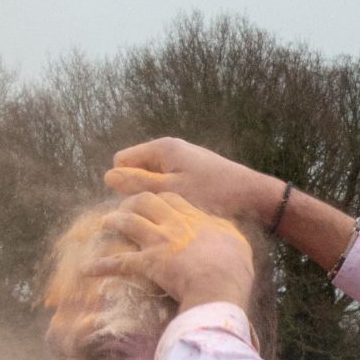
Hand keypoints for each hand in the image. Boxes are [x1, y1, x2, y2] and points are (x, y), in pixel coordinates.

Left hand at [94, 193, 255, 311]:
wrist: (220, 283)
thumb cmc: (234, 266)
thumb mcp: (237, 241)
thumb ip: (226, 231)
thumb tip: (223, 229)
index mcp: (195, 218)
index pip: (172, 198)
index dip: (160, 197)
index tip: (155, 201)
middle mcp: (174, 224)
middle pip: (146, 201)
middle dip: (131, 202)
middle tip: (124, 208)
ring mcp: (159, 241)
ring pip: (128, 221)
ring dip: (114, 221)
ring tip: (105, 224)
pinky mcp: (148, 262)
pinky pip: (119, 262)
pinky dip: (103, 266)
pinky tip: (89, 269)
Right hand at [106, 136, 286, 225]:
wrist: (252, 194)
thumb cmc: (213, 193)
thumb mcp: (171, 190)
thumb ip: (138, 183)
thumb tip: (108, 176)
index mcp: (162, 147)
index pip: (121, 161)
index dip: (123, 182)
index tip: (140, 200)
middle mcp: (170, 148)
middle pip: (135, 169)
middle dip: (138, 189)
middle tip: (156, 209)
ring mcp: (182, 159)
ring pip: (152, 178)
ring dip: (155, 194)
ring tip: (170, 211)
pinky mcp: (192, 171)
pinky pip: (167, 182)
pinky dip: (169, 195)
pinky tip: (182, 209)